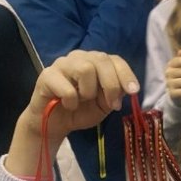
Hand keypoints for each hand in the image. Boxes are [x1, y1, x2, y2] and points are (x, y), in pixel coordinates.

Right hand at [7, 50, 138, 177]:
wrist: (55, 123)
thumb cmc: (81, 110)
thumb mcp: (104, 105)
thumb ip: (115, 94)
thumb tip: (124, 89)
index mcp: (96, 62)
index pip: (115, 60)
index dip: (126, 74)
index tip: (133, 91)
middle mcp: (80, 57)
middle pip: (101, 60)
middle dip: (111, 85)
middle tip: (110, 104)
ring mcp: (62, 64)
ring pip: (85, 69)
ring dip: (89, 92)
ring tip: (82, 101)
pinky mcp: (47, 75)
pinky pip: (67, 88)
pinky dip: (71, 101)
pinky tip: (67, 105)